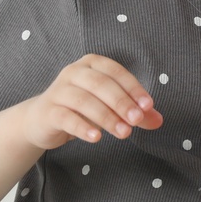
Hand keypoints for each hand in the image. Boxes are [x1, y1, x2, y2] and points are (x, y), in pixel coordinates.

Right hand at [19, 54, 163, 150]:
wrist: (42, 120)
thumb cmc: (81, 108)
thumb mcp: (109, 107)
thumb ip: (134, 112)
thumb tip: (158, 120)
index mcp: (92, 64)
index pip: (116, 72)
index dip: (133, 88)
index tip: (148, 106)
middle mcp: (74, 72)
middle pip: (101, 84)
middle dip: (122, 103)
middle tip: (137, 121)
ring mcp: (58, 90)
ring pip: (84, 101)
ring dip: (106, 117)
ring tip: (124, 133)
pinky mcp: (48, 110)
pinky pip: (66, 117)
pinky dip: (82, 127)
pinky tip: (96, 138)